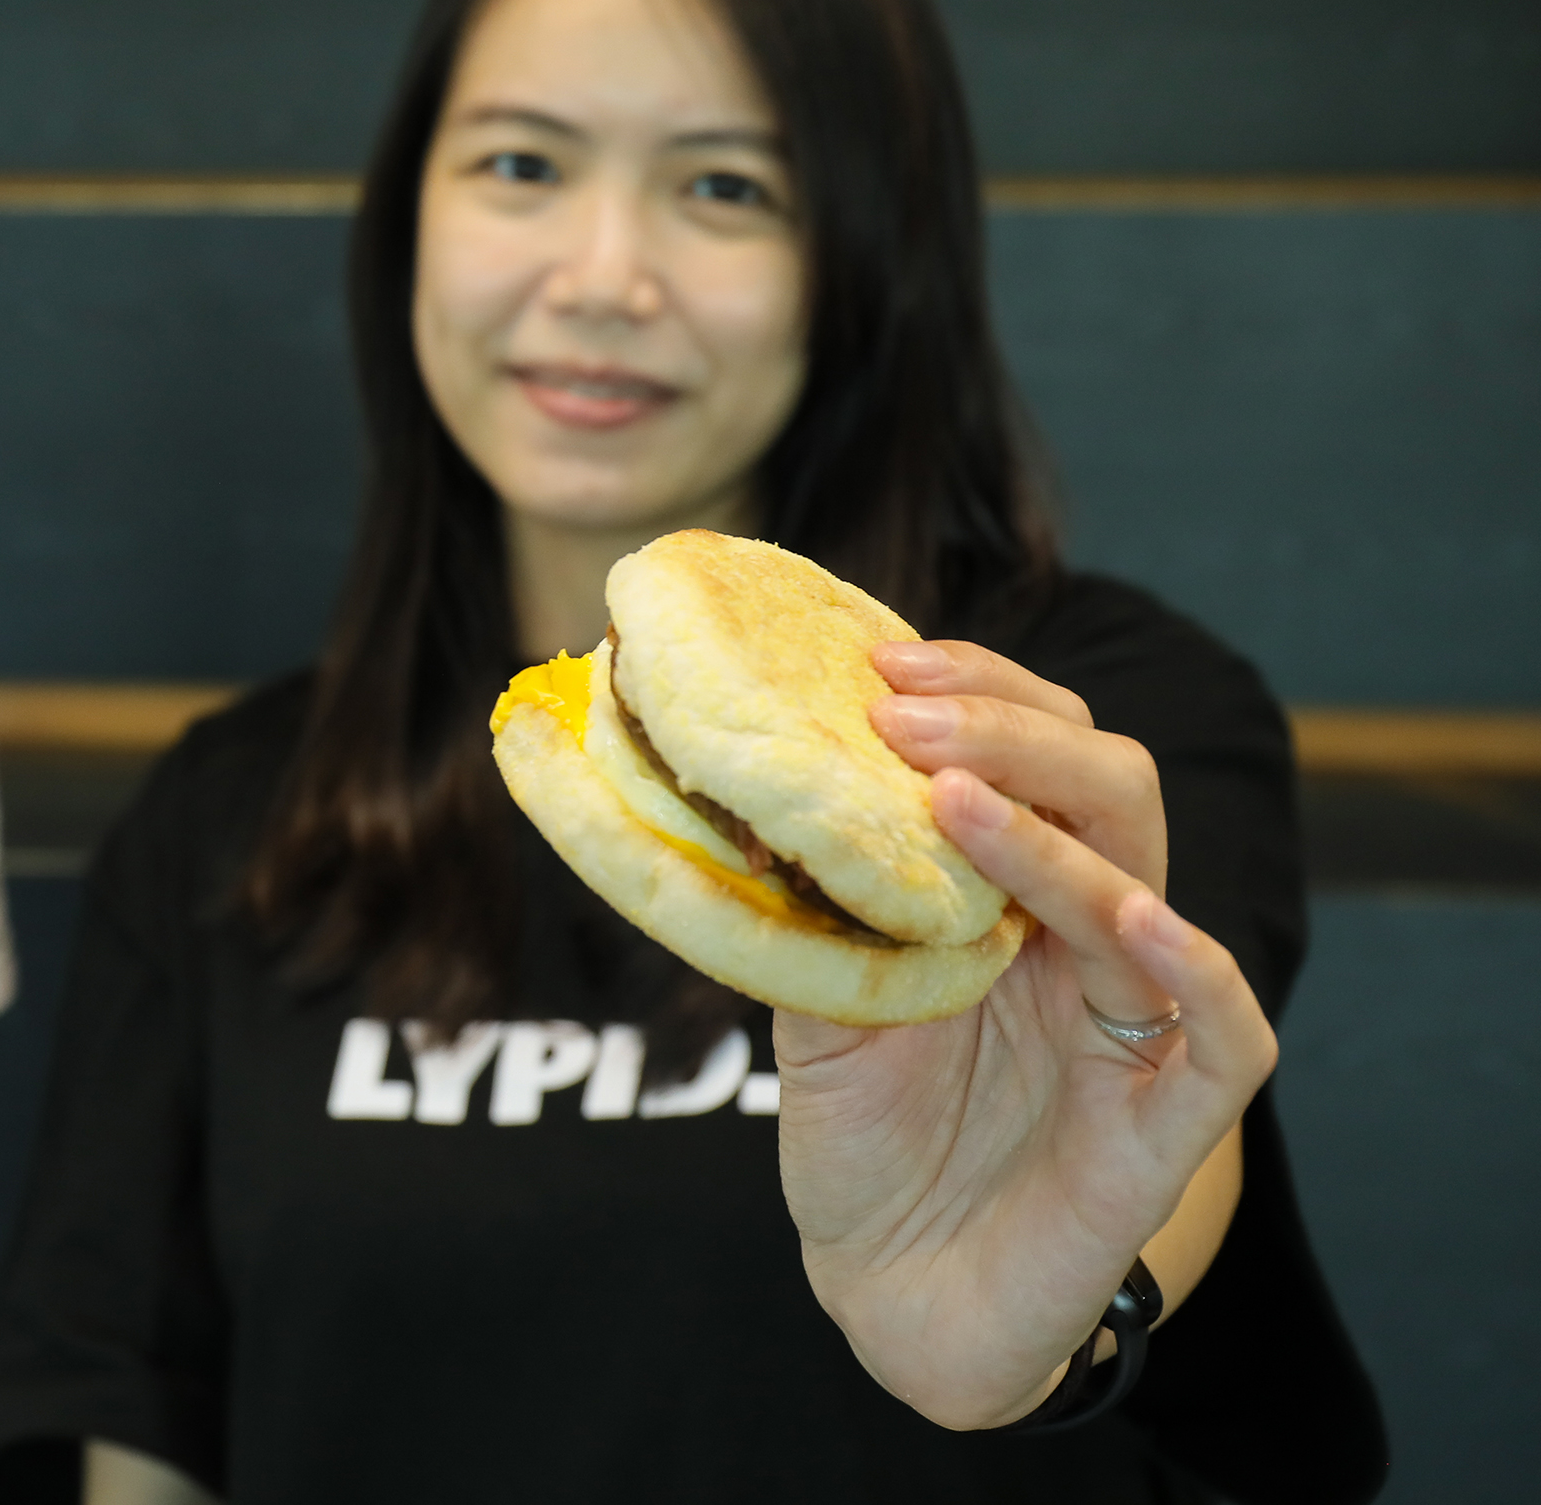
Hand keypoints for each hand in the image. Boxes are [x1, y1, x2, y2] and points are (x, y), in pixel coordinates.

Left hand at [774, 640, 1275, 1427]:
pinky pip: (1225, 1026)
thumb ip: (804, 907)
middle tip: (904, 713)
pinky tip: (1128, 916)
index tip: (880, 664)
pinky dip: (1187, 962)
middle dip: (1010, 728)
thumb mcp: (816, 1002)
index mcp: (1012, 894)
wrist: (893, 1291)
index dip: (976, 690)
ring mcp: (1136, 1022)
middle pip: (1105, 784)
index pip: (1033, 750)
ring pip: (1142, 880)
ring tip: (950, 791)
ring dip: (1051, 825)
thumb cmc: (865, 1138)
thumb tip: (730, 790)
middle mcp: (1086, 938)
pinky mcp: (1171, 1118)